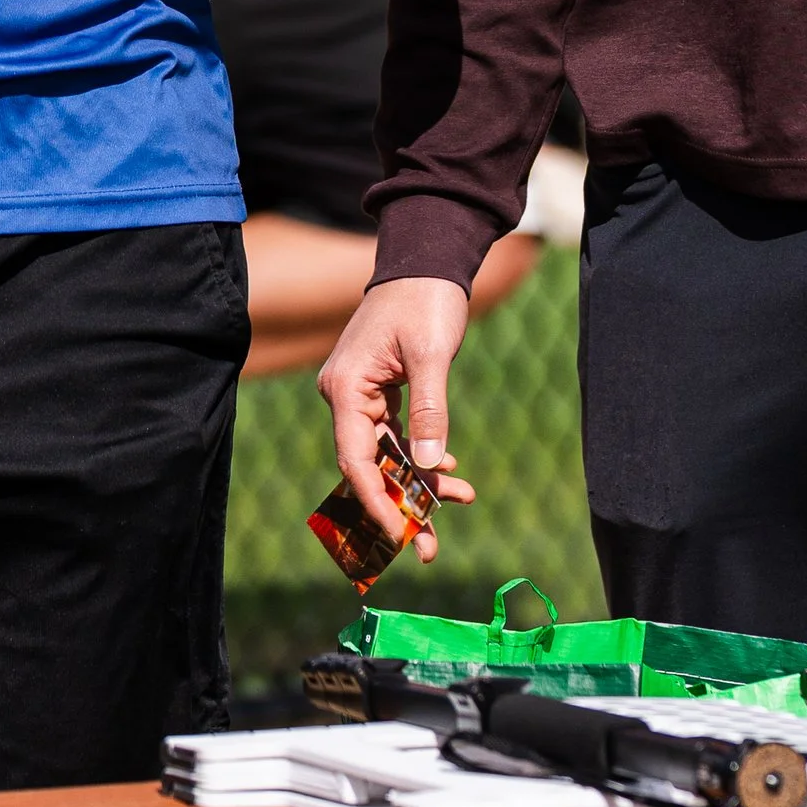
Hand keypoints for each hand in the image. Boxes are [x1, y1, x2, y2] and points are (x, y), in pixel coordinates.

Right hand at [316, 277, 477, 561]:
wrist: (426, 259)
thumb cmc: (426, 300)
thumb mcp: (432, 355)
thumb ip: (430, 410)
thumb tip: (430, 465)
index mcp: (347, 389)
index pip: (356, 461)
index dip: (376, 504)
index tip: (400, 536)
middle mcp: (345, 395)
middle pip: (370, 467)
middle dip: (402, 505)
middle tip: (431, 547)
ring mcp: (360, 394)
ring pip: (386, 455)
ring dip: (419, 482)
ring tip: (461, 503)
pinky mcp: (379, 390)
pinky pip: (395, 435)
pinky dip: (421, 454)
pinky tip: (449, 472)